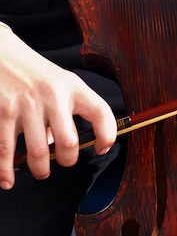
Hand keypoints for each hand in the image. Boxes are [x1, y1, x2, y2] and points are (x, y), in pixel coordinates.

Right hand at [0, 28, 116, 188]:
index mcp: (73, 87)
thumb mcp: (62, 83)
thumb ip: (69, 111)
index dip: (107, 135)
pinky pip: (7, 149)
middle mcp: (53, 95)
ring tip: (41, 170)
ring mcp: (27, 104)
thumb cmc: (38, 75)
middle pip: (68, 142)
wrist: (5, 55)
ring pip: (39, 152)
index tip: (102, 148)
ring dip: (41, 169)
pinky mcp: (4, 111)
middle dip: (67, 160)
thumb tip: (61, 148)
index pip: (100, 112)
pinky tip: (7, 180)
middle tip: (63, 161)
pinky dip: (5, 170)